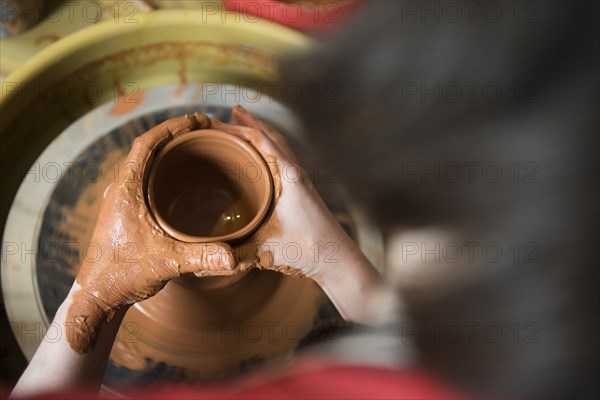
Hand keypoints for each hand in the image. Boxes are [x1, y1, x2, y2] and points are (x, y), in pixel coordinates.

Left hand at [65, 113, 234, 353]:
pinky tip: (182, 181)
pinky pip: (145, 179)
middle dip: (175, 134)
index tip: (196, 119)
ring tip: (195, 148)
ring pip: (145, 163)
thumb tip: (233, 255)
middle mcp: (121, 189)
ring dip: (168, 151)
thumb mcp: (164, 263)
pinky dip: (164, 170)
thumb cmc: (121, 276)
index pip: (146, 144)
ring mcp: (121, 200)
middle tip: (203, 129)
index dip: (171, 127)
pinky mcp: (125, 212)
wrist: (96, 297)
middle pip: (147, 148)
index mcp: (126, 190)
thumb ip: (199, 256)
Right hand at [210, 106, 364, 282]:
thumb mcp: (265, 251)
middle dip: (248, 123)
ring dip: (260, 134)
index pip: (261, 139)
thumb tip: (206, 255)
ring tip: (241, 127)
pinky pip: (282, 160)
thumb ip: (234, 252)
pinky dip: (268, 150)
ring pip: (279, 146)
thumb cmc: (310, 251)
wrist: (339, 260)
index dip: (236, 127)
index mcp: (289, 176)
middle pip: (270, 136)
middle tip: (226, 114)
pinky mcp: (302, 190)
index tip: (215, 121)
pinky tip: (257, 161)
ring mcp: (301, 180)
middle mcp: (296, 172)